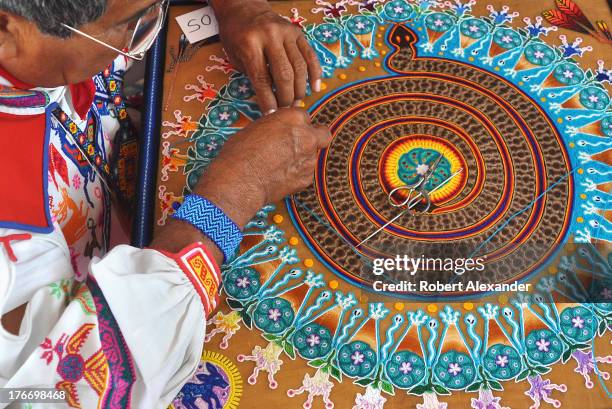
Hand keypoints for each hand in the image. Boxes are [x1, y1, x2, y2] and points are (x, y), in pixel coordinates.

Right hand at [151, 109, 330, 258]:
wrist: (239, 180)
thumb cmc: (240, 151)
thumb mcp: (256, 127)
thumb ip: (275, 126)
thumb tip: (278, 130)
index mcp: (294, 118)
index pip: (304, 117)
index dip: (296, 125)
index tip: (289, 131)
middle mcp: (307, 136)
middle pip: (323, 134)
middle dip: (315, 138)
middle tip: (300, 144)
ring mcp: (309, 159)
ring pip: (313, 156)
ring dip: (302, 158)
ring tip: (281, 165)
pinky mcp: (306, 179)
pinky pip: (305, 174)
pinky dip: (296, 175)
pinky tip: (279, 177)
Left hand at [211, 0, 321, 113]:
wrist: (244, 7)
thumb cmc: (236, 35)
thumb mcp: (235, 56)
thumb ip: (252, 75)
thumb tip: (270, 102)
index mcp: (250, 43)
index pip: (262, 79)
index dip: (267, 100)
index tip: (271, 115)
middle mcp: (270, 36)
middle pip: (284, 74)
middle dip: (286, 97)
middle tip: (285, 111)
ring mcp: (287, 32)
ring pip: (299, 67)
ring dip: (300, 89)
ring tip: (296, 103)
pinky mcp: (298, 32)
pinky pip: (310, 55)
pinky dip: (315, 73)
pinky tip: (316, 88)